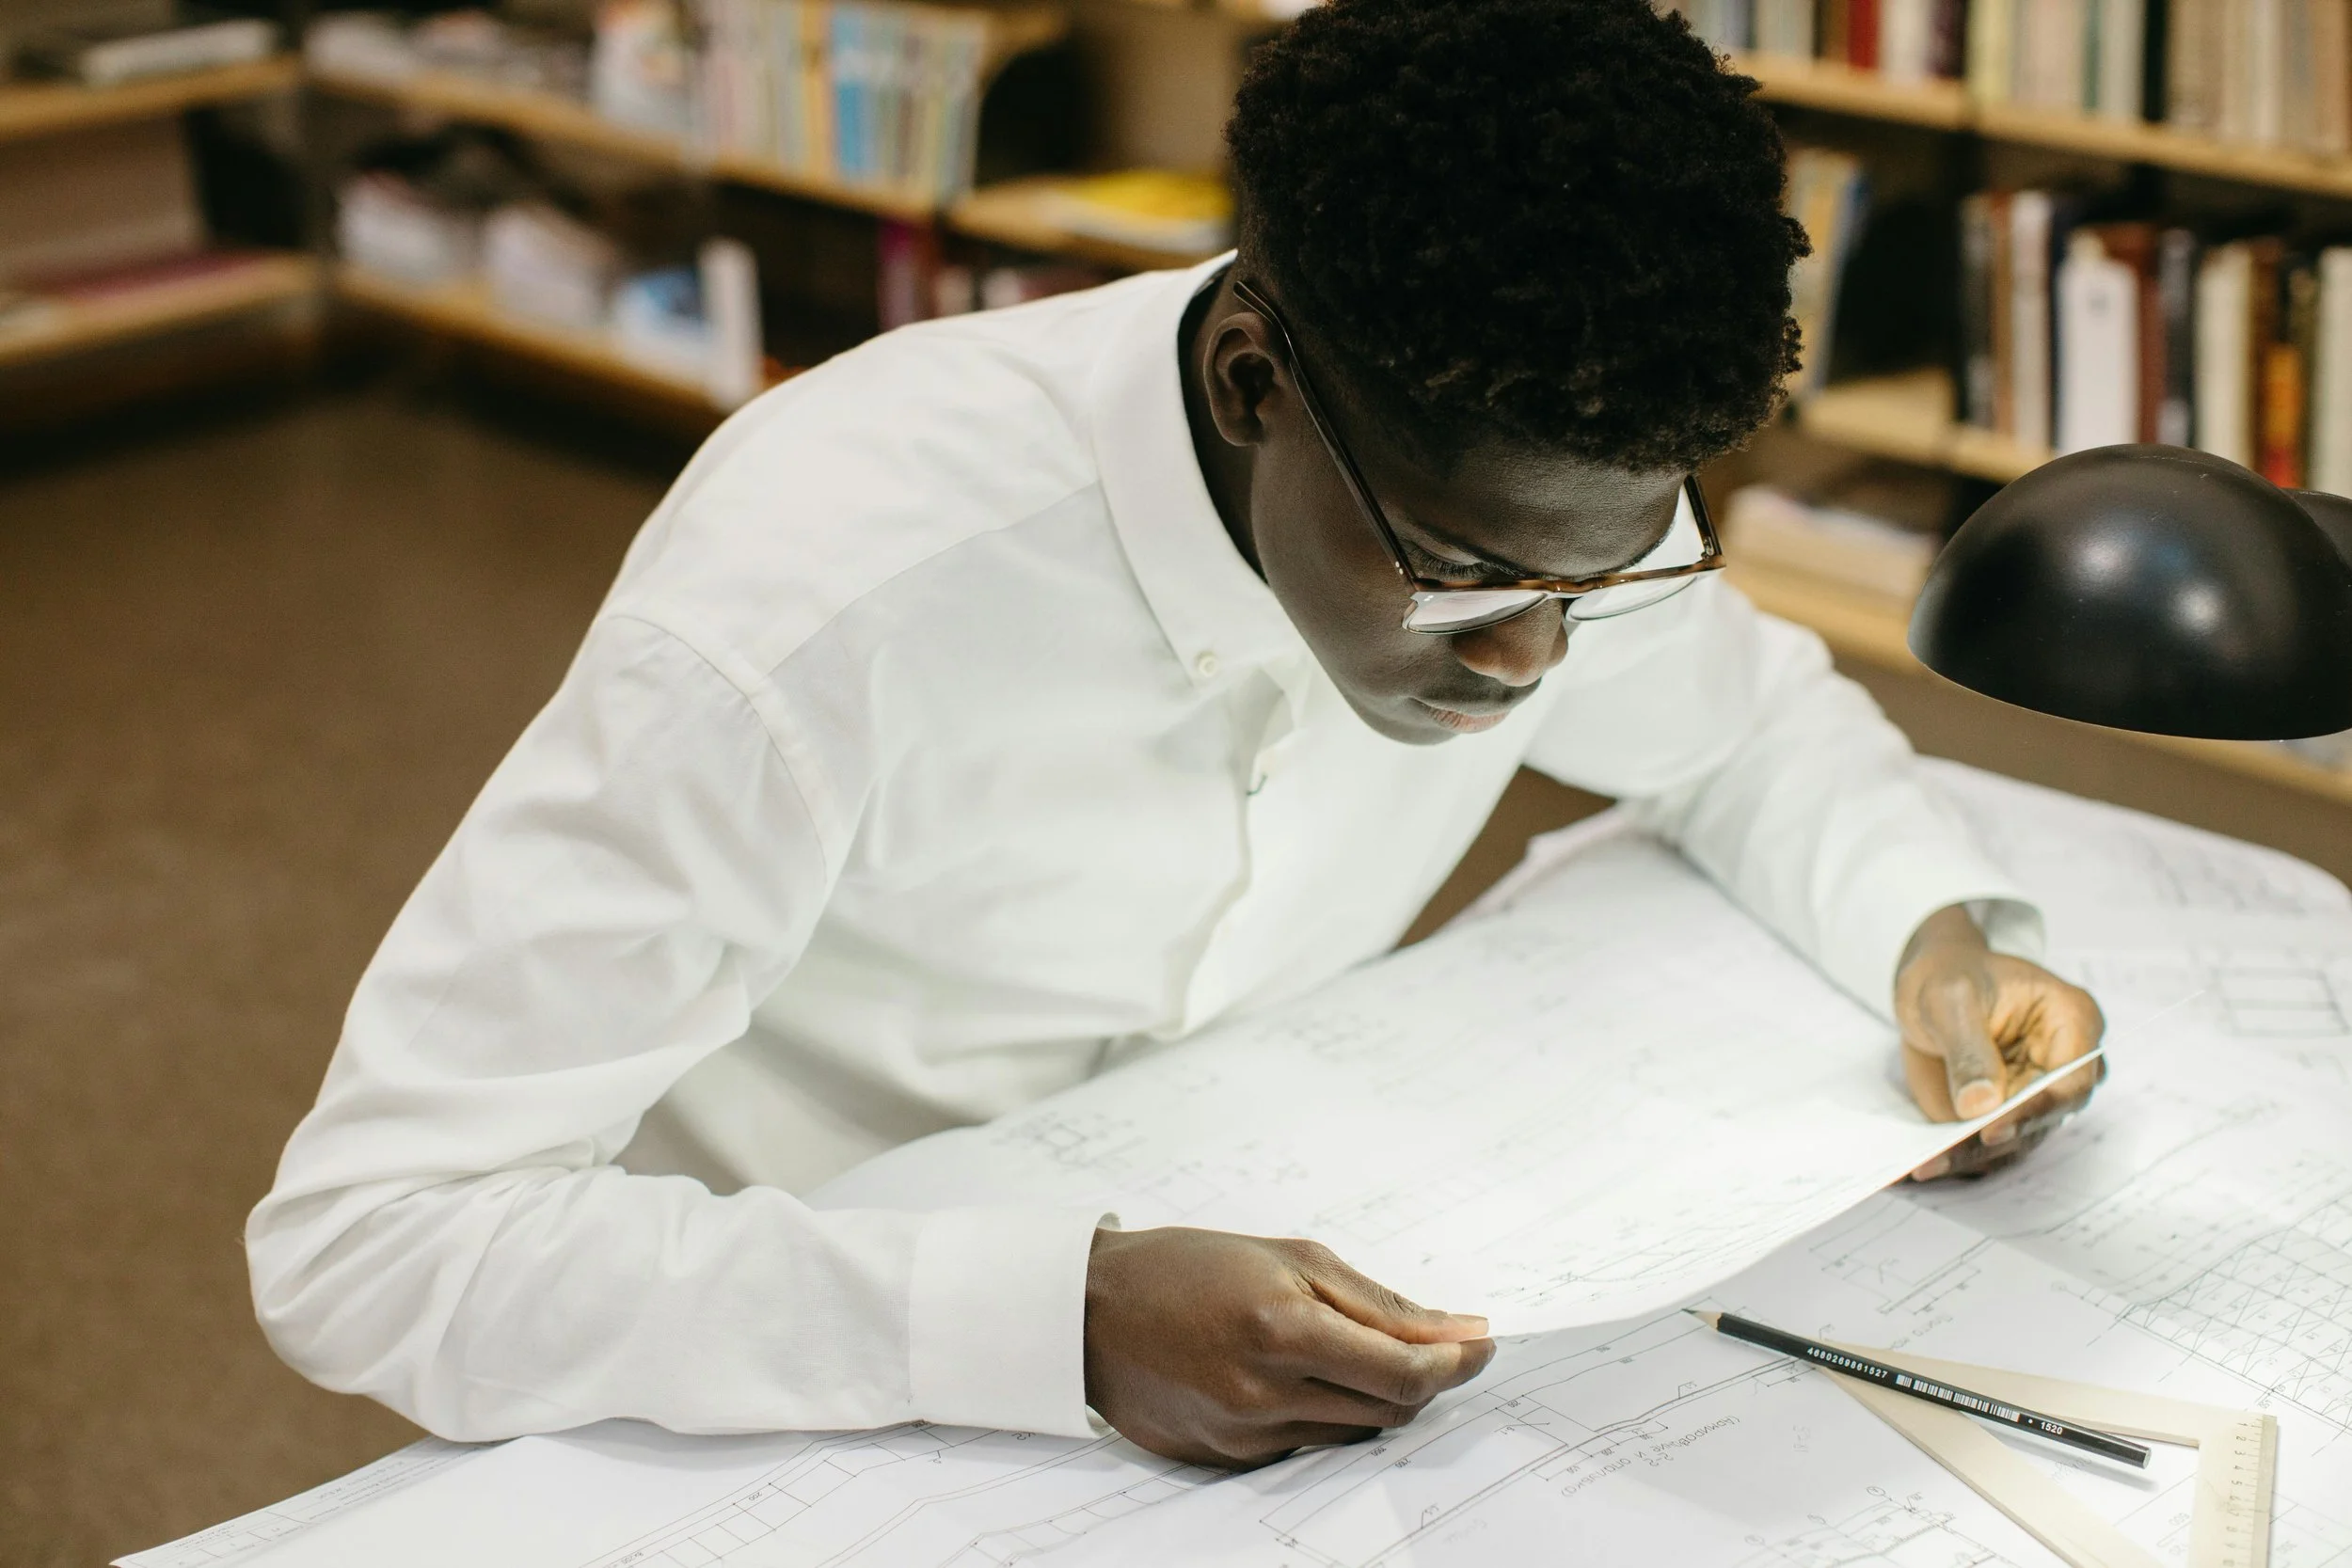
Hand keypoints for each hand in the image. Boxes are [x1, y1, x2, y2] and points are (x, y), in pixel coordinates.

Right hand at [1083, 1227, 1495, 1468]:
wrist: (1089, 1312)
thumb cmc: (1189, 1266)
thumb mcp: (1289, 1256)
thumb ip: (1379, 1303)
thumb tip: (1460, 1329)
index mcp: (1282, 1328)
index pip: (1405, 1373)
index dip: (1458, 1364)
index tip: (1483, 1345)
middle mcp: (1265, 1394)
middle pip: (1390, 1412)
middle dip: (1424, 1379)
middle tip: (1431, 1344)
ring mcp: (1246, 1437)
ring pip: (1354, 1434)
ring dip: (1373, 1398)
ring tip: (1347, 1351)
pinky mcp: (1230, 1461)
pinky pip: (1307, 1446)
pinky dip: (1322, 1413)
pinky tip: (1294, 1376)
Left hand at [1894, 905, 2105, 1181]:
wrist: (1931, 982)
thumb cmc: (1952, 974)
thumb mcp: (1951, 998)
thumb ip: (1969, 1050)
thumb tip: (1982, 1106)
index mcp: (2072, 1022)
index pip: (2069, 1079)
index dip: (2034, 1109)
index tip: (1991, 1128)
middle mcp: (2064, 1065)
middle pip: (2045, 1117)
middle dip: (1996, 1140)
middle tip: (1947, 1155)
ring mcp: (2035, 1094)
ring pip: (2015, 1138)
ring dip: (1970, 1155)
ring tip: (1924, 1165)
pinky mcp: (2003, 1113)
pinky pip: (1985, 1143)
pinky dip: (1955, 1155)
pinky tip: (1920, 1164)